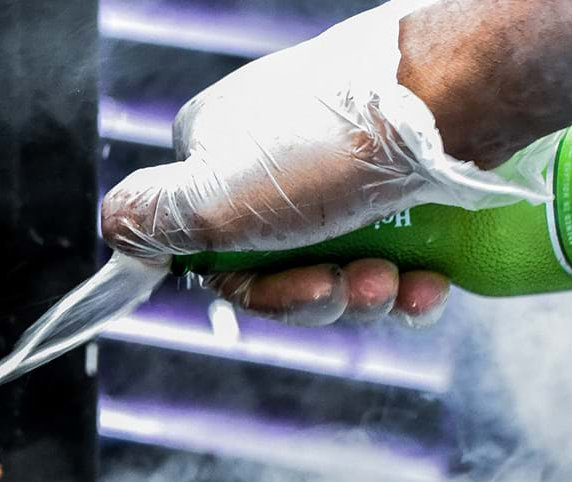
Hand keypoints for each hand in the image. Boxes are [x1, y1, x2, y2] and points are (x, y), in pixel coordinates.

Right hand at [99, 5, 543, 327]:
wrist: (458, 95)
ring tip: (401, 283)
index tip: (302, 290)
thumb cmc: (331, 149)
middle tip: (362, 287)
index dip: (259, 294)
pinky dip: (410, 281)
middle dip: (324, 296)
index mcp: (217, 156)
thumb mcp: (214, 196)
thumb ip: (148, 219)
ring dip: (370, 296)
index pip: (215, 256)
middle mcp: (274, 159)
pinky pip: (393, 253)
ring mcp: (340, 167)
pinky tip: (431, 281)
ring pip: (342, 269)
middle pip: (282, 270)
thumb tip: (113, 229)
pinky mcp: (399, 178)